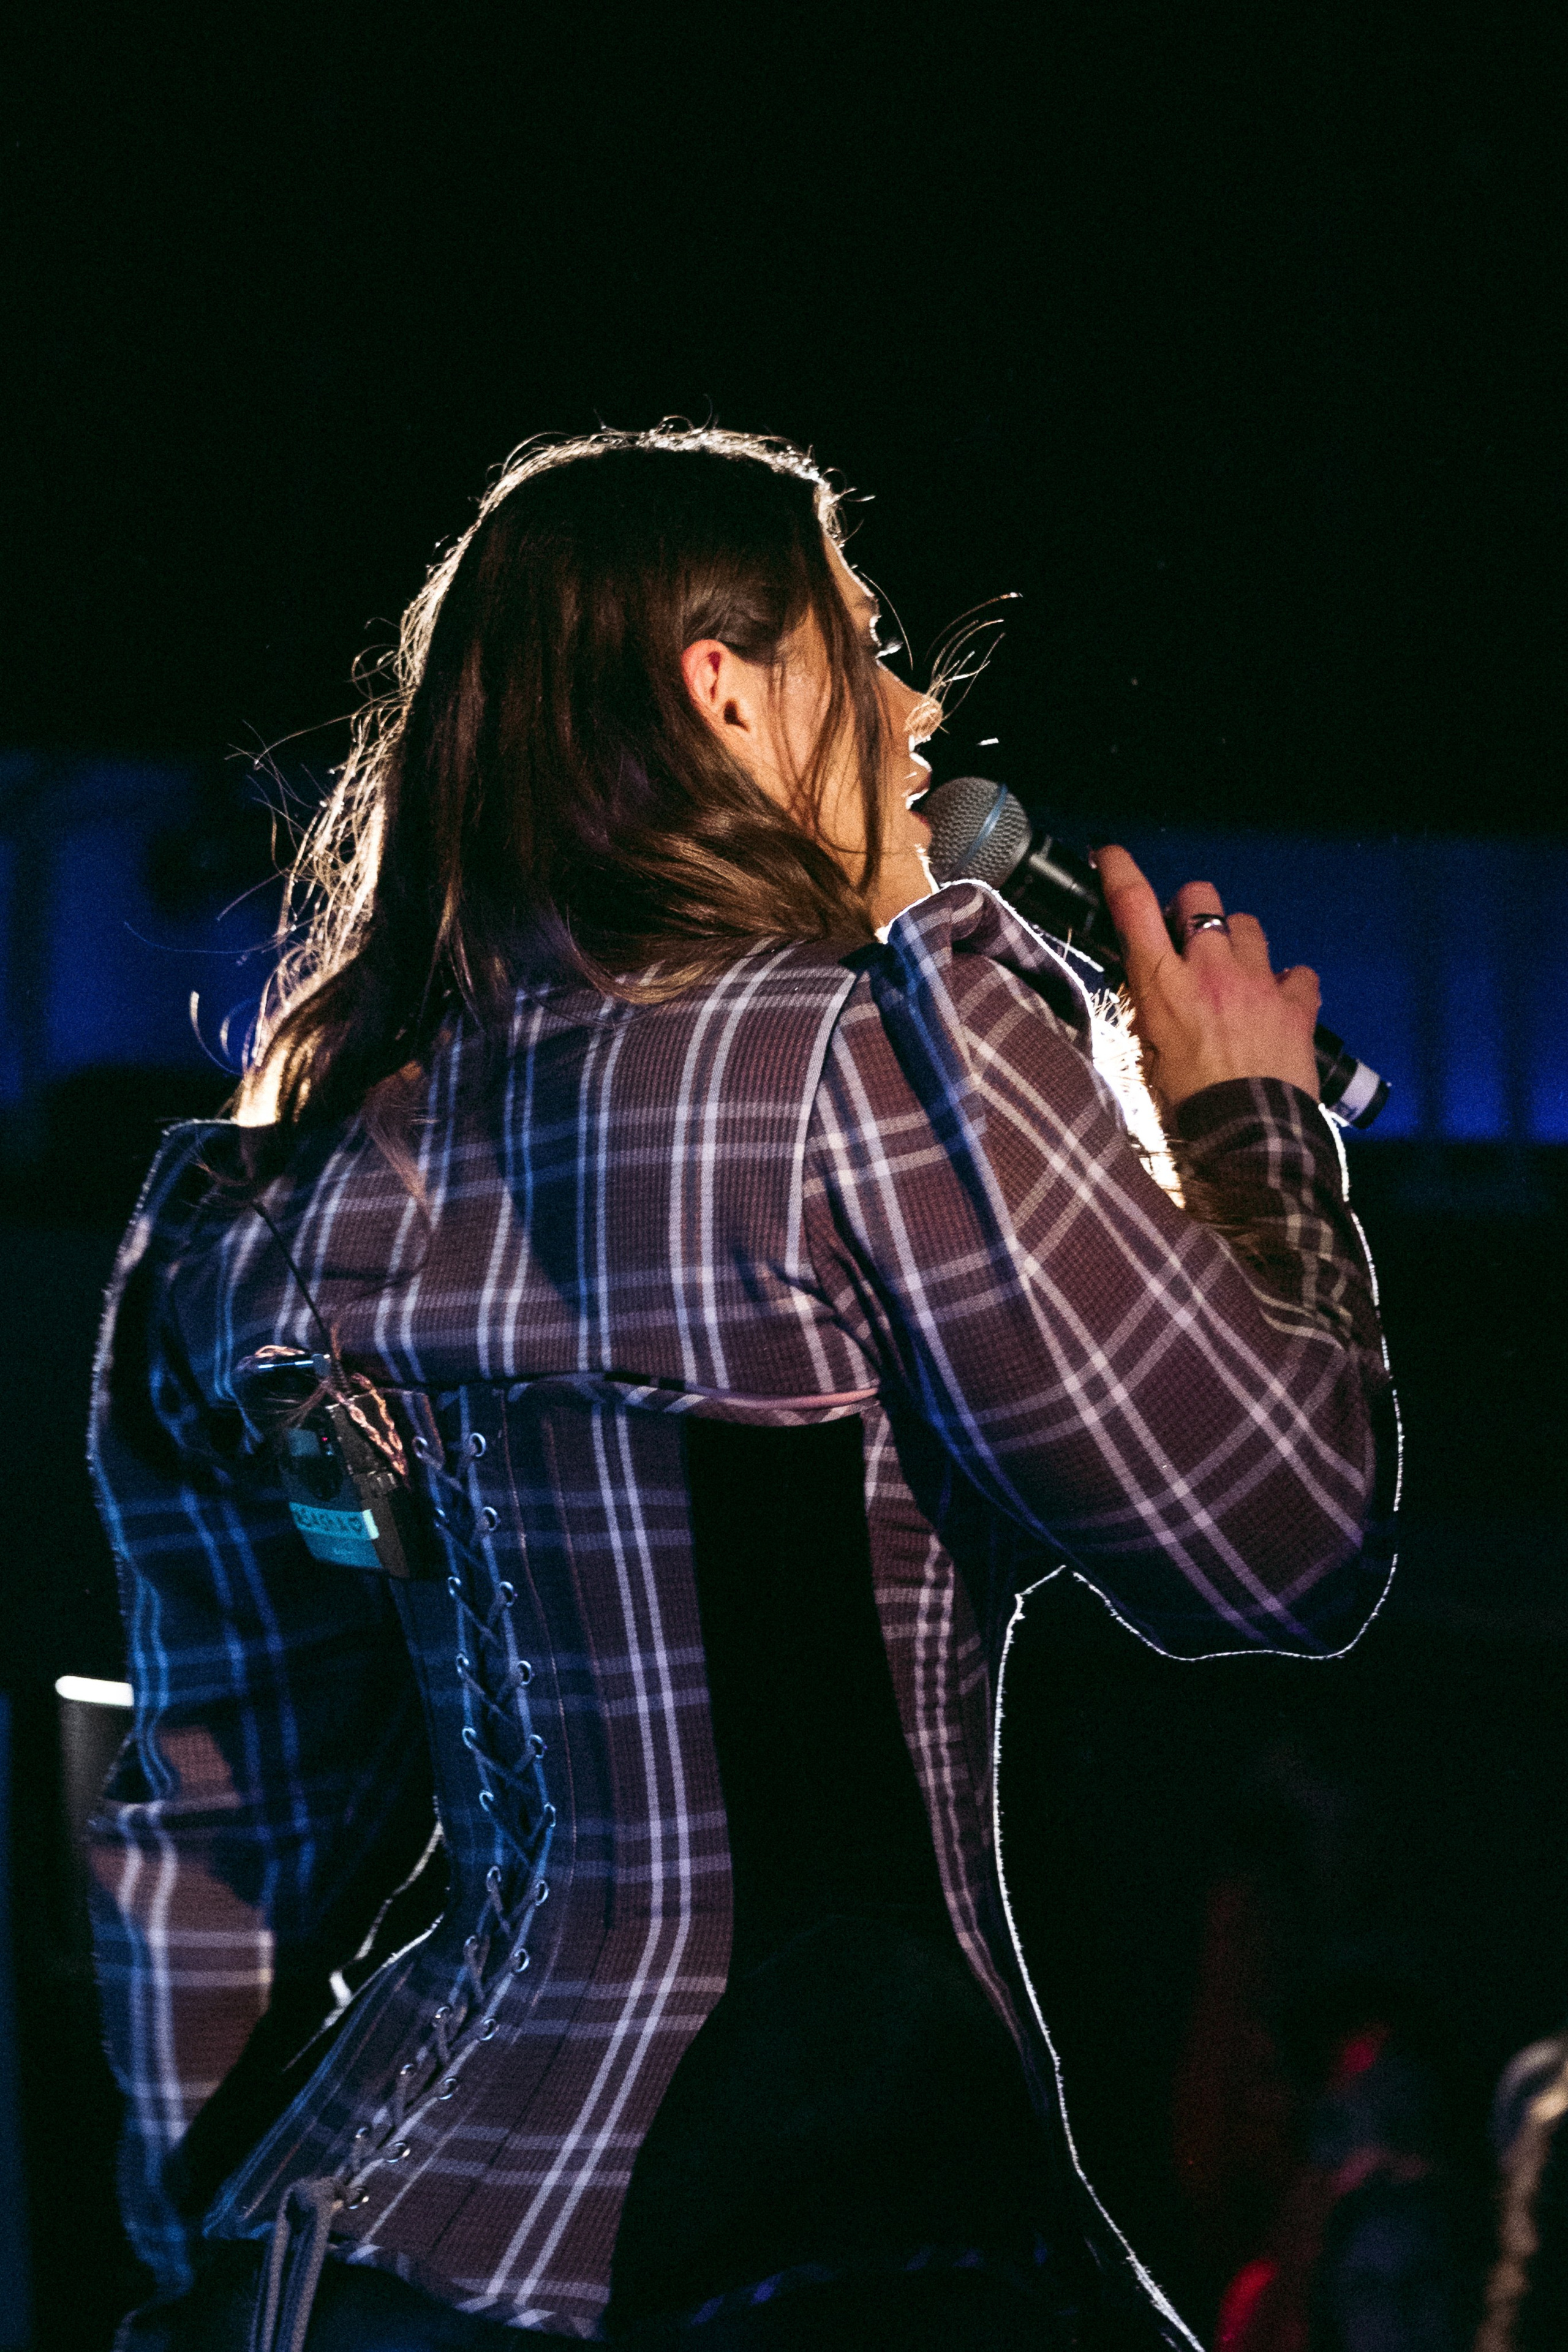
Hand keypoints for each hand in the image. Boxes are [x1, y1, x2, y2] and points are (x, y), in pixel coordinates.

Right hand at [1094, 845, 1320, 1107]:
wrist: (1247, 1140)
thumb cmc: (1187, 1109)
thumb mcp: (1145, 1057)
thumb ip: (1146, 1012)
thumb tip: (1146, 989)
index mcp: (1162, 985)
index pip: (1133, 906)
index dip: (1120, 870)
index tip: (1109, 853)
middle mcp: (1209, 971)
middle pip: (1200, 897)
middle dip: (1192, 908)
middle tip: (1189, 935)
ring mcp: (1256, 982)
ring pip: (1248, 924)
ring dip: (1239, 942)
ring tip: (1236, 975)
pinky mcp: (1295, 1004)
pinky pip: (1298, 972)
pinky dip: (1289, 983)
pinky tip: (1279, 1004)